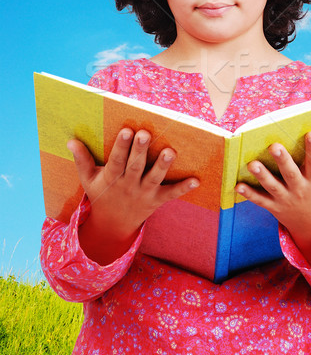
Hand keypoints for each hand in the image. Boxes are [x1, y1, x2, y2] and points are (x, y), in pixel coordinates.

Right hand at [67, 128, 199, 264]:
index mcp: (111, 178)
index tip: (126, 130)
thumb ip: (82, 160)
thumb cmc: (101, 194)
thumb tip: (71, 141)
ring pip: (154, 178)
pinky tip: (196, 180)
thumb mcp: (88, 180)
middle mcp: (128, 185)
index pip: (116, 160)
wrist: (113, 225)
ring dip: (163, 166)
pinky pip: (171, 194)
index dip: (121, 146)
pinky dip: (183, 188)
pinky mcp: (157, 200)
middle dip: (140, 150)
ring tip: (170, 151)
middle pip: (135, 167)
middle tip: (145, 133)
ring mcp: (144, 193)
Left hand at [235, 132, 310, 266]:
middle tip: (274, 146)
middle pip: (290, 174)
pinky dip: (249, 194)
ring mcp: (285, 199)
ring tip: (251, 164)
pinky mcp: (274, 206)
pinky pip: (260, 201)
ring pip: (272, 187)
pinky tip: (237, 185)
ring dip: (261, 176)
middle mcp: (299, 190)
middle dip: (282, 161)